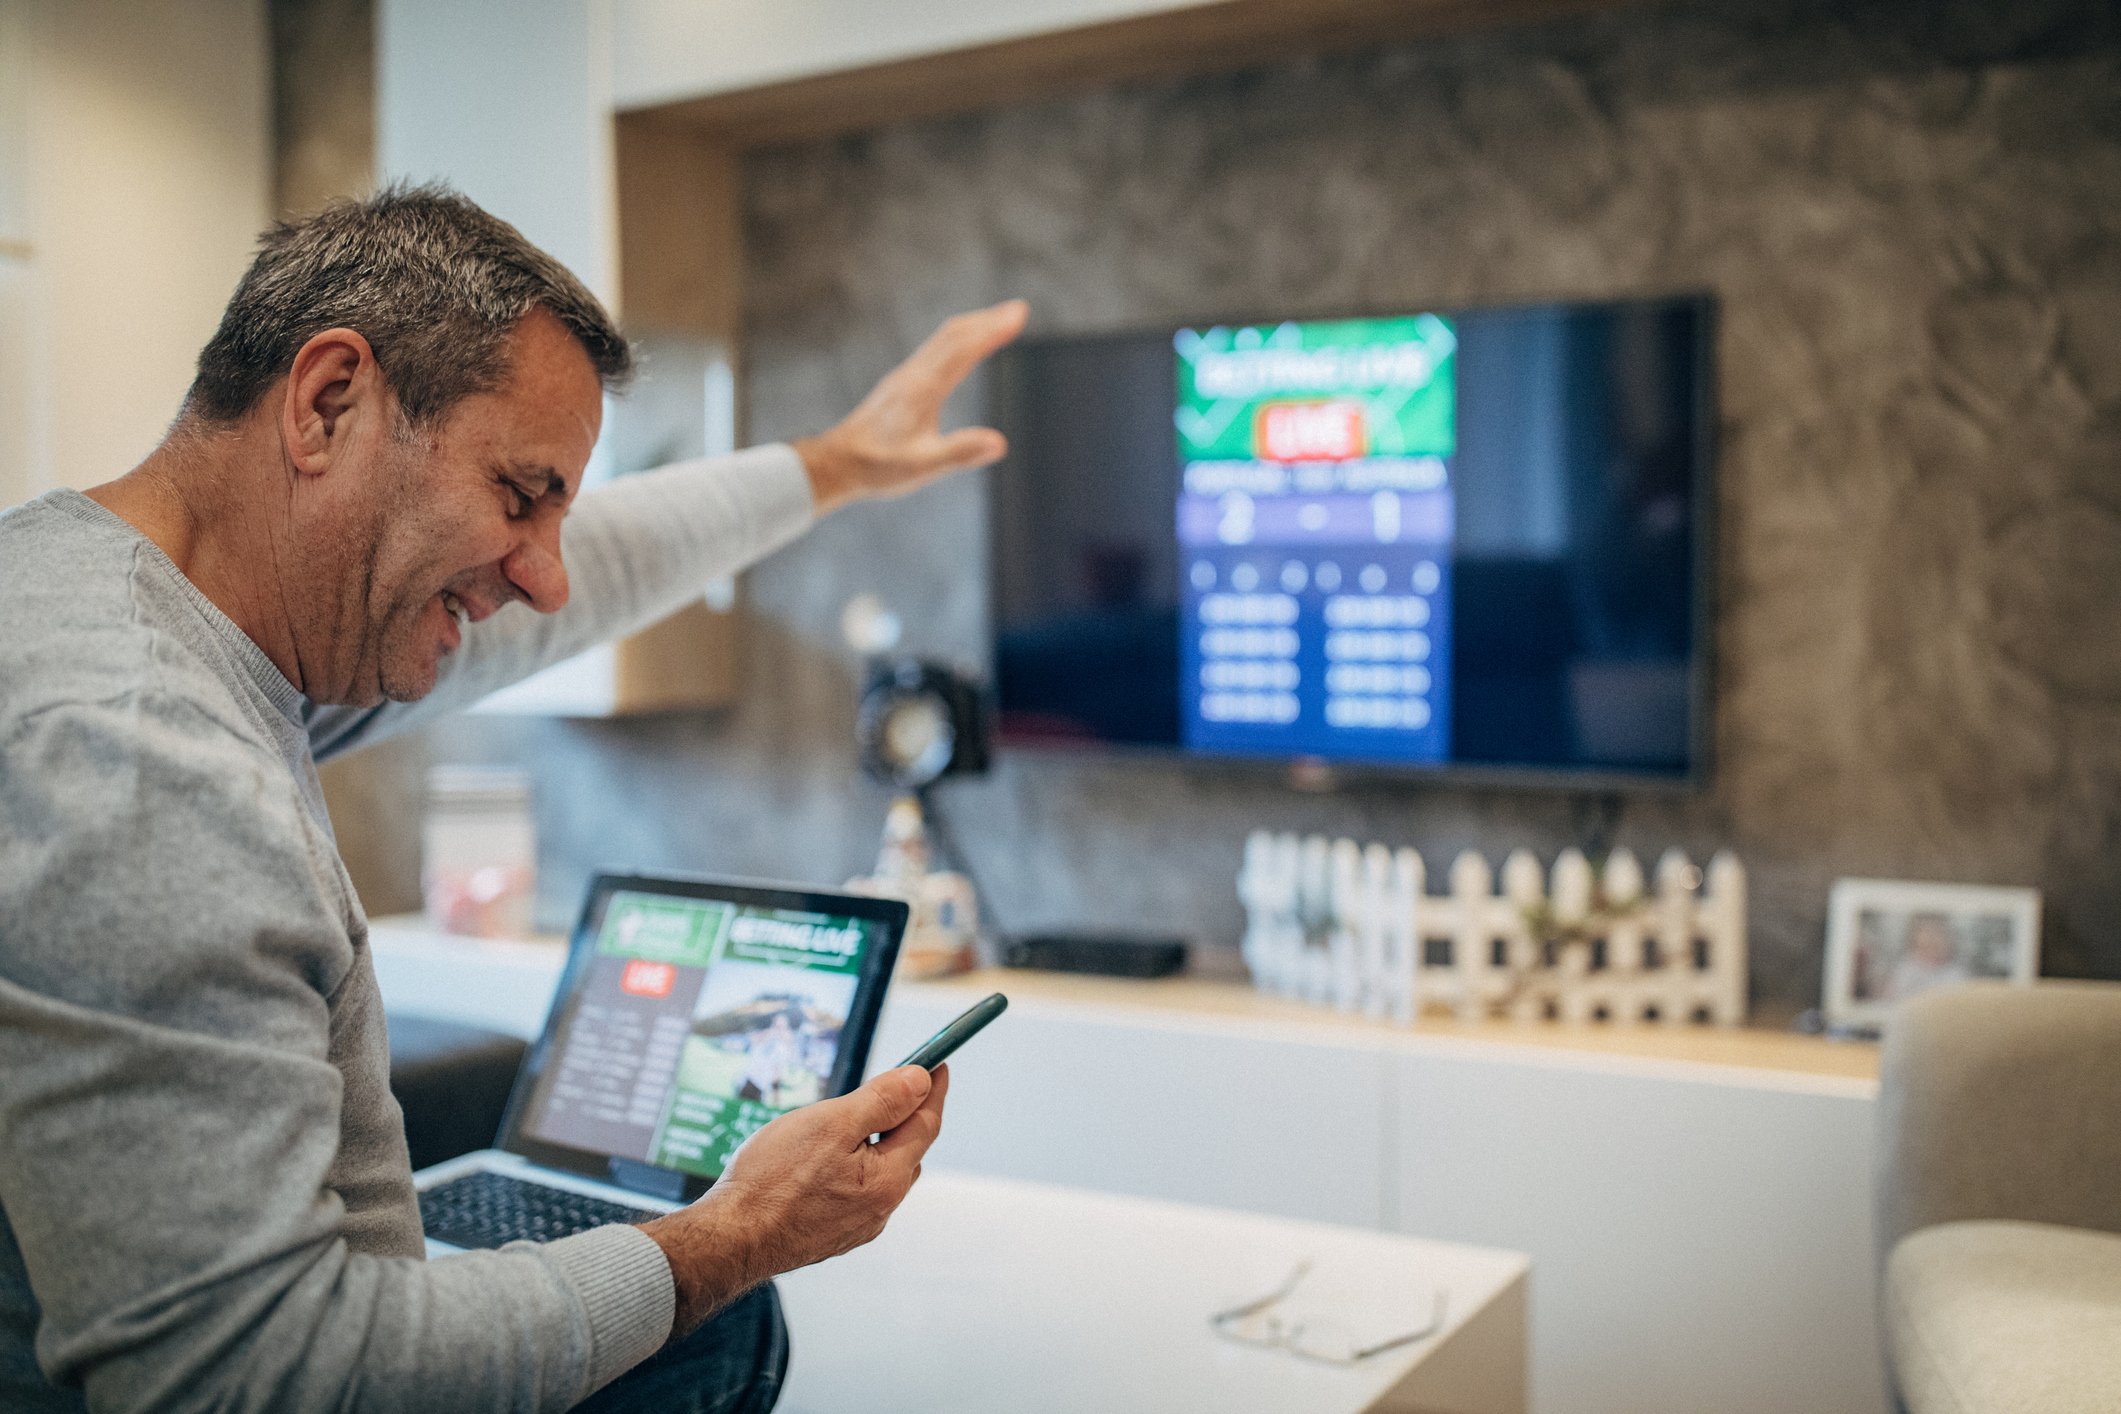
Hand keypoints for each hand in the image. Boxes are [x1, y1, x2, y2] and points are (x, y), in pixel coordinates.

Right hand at [638, 1063, 948, 1337]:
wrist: (730, 1239)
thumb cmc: (774, 1180)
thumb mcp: (832, 1124)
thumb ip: (882, 1101)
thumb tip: (921, 1081)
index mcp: (888, 1180)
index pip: (926, 1124)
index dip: (932, 1090)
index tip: (937, 1064)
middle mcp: (880, 1208)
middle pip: (906, 1149)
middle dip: (903, 1115)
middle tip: (890, 1084)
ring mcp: (856, 1225)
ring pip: (879, 1172)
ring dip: (874, 1144)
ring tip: (848, 1122)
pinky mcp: (832, 1234)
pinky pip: (856, 1192)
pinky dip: (852, 1168)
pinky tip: (824, 1160)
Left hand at [791, 300, 1028, 513]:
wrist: (837, 462)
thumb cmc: (877, 466)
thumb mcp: (922, 466)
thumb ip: (960, 452)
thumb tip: (999, 443)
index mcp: (922, 390)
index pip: (963, 350)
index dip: (992, 330)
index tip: (1018, 314)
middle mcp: (914, 375)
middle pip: (954, 335)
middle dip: (988, 319)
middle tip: (1018, 309)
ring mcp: (906, 376)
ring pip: (943, 339)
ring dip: (973, 325)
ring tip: (999, 320)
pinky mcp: (902, 384)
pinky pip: (934, 350)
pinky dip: (957, 339)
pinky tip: (963, 346)